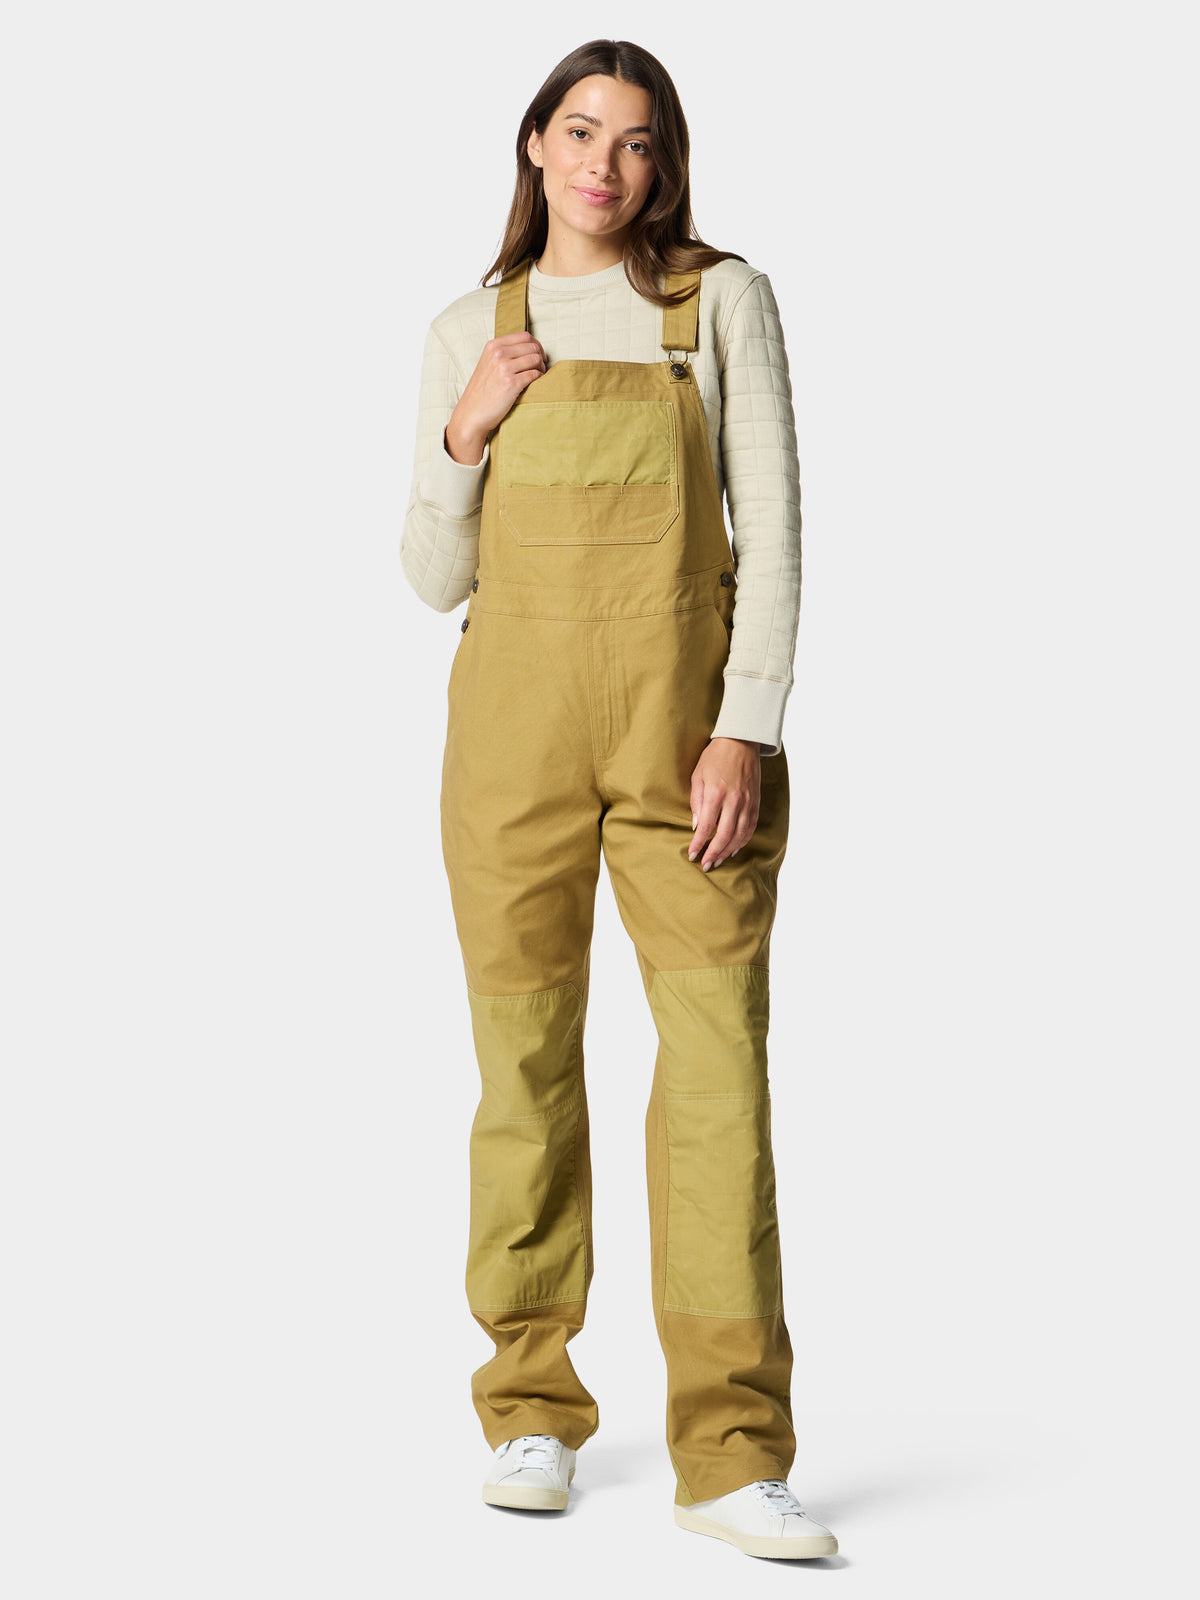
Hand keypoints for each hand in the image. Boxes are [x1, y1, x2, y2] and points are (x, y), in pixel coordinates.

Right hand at [444, 332, 547, 463]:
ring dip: (542, 368)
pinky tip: (536, 384)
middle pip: (533, 346)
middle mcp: (498, 354)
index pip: (524, 336)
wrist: (471, 413)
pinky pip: (535, 374)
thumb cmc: (482, 391)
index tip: (538, 355)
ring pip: (536, 359)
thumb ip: (504, 353)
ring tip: (538, 376)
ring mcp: (504, 368)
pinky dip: (540, 378)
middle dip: (541, 356)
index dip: (536, 345)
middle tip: (541, 367)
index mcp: (493, 346)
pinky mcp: (511, 384)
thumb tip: (529, 348)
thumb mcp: (488, 364)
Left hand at [688, 737, 761, 869]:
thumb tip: (696, 826)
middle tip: (706, 864)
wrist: (741, 742)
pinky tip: (734, 848)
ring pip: (740, 835)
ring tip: (718, 860)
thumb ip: (696, 801)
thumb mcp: (698, 775)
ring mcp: (748, 802)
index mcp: (716, 793)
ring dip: (728, 851)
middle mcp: (734, 800)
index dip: (699, 844)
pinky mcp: (756, 802)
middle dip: (714, 853)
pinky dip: (743, 841)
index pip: (707, 827)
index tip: (692, 854)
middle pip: (725, 835)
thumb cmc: (715, 757)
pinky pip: (751, 827)